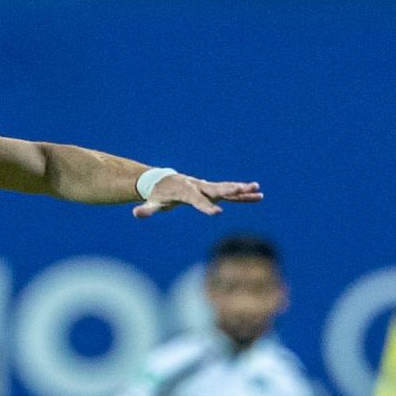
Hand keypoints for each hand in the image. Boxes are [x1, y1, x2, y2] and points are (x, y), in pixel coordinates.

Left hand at [132, 173, 263, 218]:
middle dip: (230, 190)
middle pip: (216, 189)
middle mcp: (199, 186)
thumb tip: (136, 213)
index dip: (206, 207)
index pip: (197, 200)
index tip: (217, 213)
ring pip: (227, 189)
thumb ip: (147, 209)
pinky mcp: (212, 191)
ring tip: (258, 190)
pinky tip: (258, 196)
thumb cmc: (159, 195)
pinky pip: (230, 194)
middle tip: (244, 189)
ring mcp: (207, 188)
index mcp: (186, 191)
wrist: (164, 182)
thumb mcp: (152, 203)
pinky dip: (243, 195)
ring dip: (242, 190)